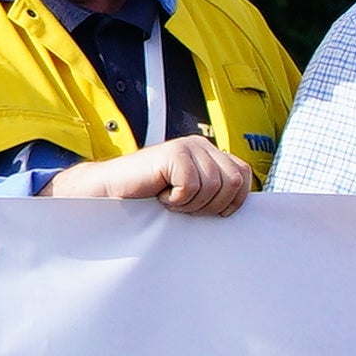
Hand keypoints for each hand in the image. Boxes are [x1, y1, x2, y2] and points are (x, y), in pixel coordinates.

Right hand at [50, 135, 254, 216]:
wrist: (111, 193)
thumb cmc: (148, 198)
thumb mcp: (190, 193)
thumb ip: (214, 189)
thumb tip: (241, 201)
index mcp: (209, 153)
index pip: (243, 175)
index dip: (233, 200)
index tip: (209, 210)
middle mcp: (201, 144)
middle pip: (233, 182)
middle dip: (212, 204)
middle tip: (185, 206)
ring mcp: (188, 146)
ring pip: (213, 186)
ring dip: (191, 203)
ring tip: (171, 200)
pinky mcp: (174, 153)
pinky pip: (192, 185)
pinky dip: (177, 199)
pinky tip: (161, 194)